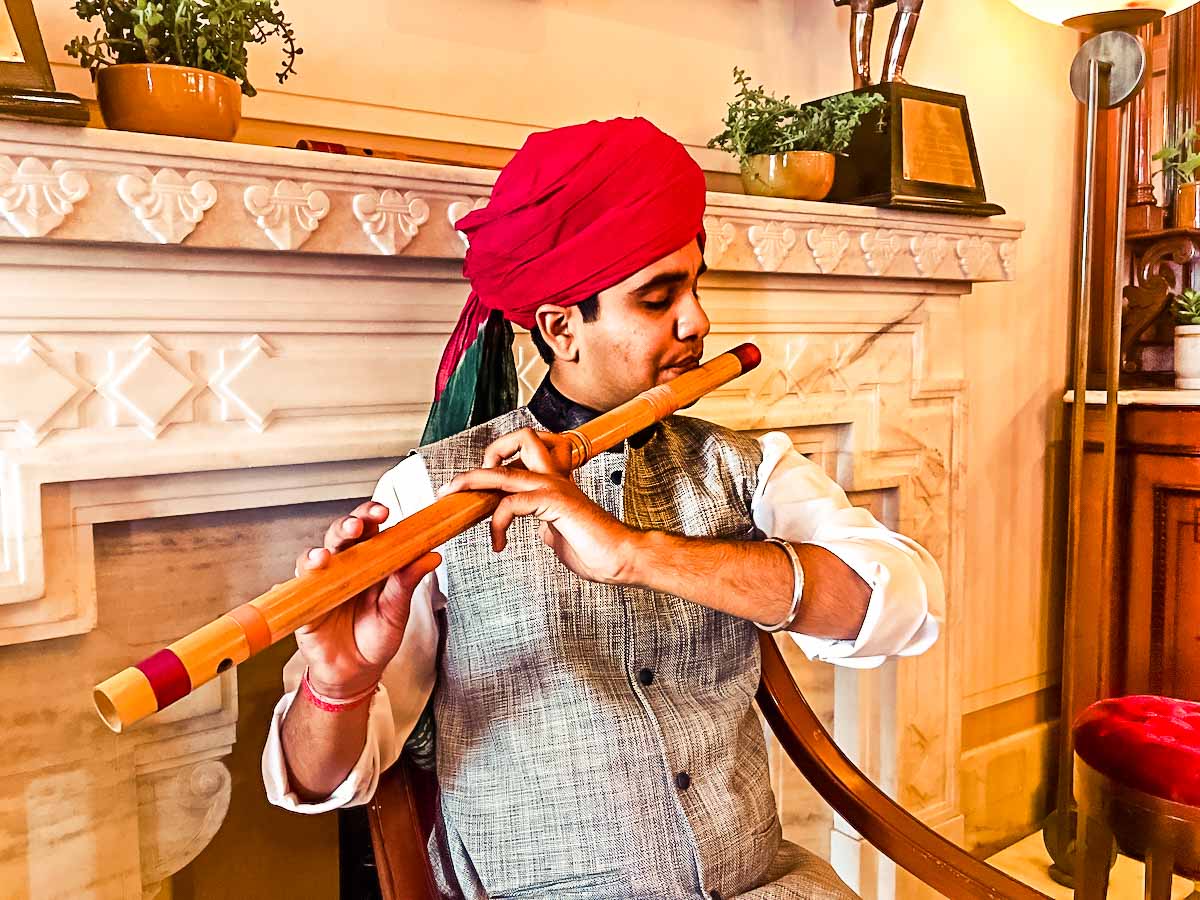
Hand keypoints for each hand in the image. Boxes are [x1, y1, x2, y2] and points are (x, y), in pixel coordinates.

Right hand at [292, 501, 439, 698]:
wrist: (356, 673)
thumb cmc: (377, 638)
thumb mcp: (396, 611)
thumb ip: (408, 583)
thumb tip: (431, 556)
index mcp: (371, 562)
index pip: (372, 530)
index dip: (374, 515)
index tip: (385, 511)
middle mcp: (346, 566)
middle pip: (345, 533)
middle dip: (352, 522)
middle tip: (362, 523)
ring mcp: (324, 581)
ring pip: (322, 551)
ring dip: (328, 544)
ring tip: (336, 546)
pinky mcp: (306, 600)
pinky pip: (302, 579)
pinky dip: (306, 568)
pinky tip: (315, 564)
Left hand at [440, 427, 640, 584]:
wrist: (623, 559)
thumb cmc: (597, 550)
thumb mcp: (560, 535)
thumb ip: (546, 525)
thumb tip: (538, 530)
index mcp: (556, 482)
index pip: (526, 451)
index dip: (500, 458)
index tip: (481, 486)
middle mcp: (555, 477)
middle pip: (518, 440)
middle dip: (484, 454)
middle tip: (457, 483)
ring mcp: (555, 487)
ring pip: (504, 470)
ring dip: (472, 480)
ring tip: (455, 496)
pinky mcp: (555, 503)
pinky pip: (511, 504)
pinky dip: (496, 524)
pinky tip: (498, 543)